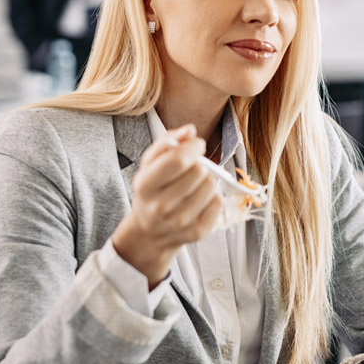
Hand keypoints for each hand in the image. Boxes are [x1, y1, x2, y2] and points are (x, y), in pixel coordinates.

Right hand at [110, 124, 222, 286]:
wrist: (151, 232)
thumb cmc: (152, 192)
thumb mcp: (149, 164)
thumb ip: (167, 142)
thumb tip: (190, 130)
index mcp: (145, 186)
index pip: (178, 160)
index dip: (193, 147)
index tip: (196, 145)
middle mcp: (161, 207)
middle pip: (198, 171)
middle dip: (198, 164)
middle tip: (190, 170)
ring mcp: (180, 222)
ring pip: (211, 185)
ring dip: (206, 180)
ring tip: (194, 186)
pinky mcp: (198, 232)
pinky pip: (218, 201)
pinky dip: (212, 197)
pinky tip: (199, 200)